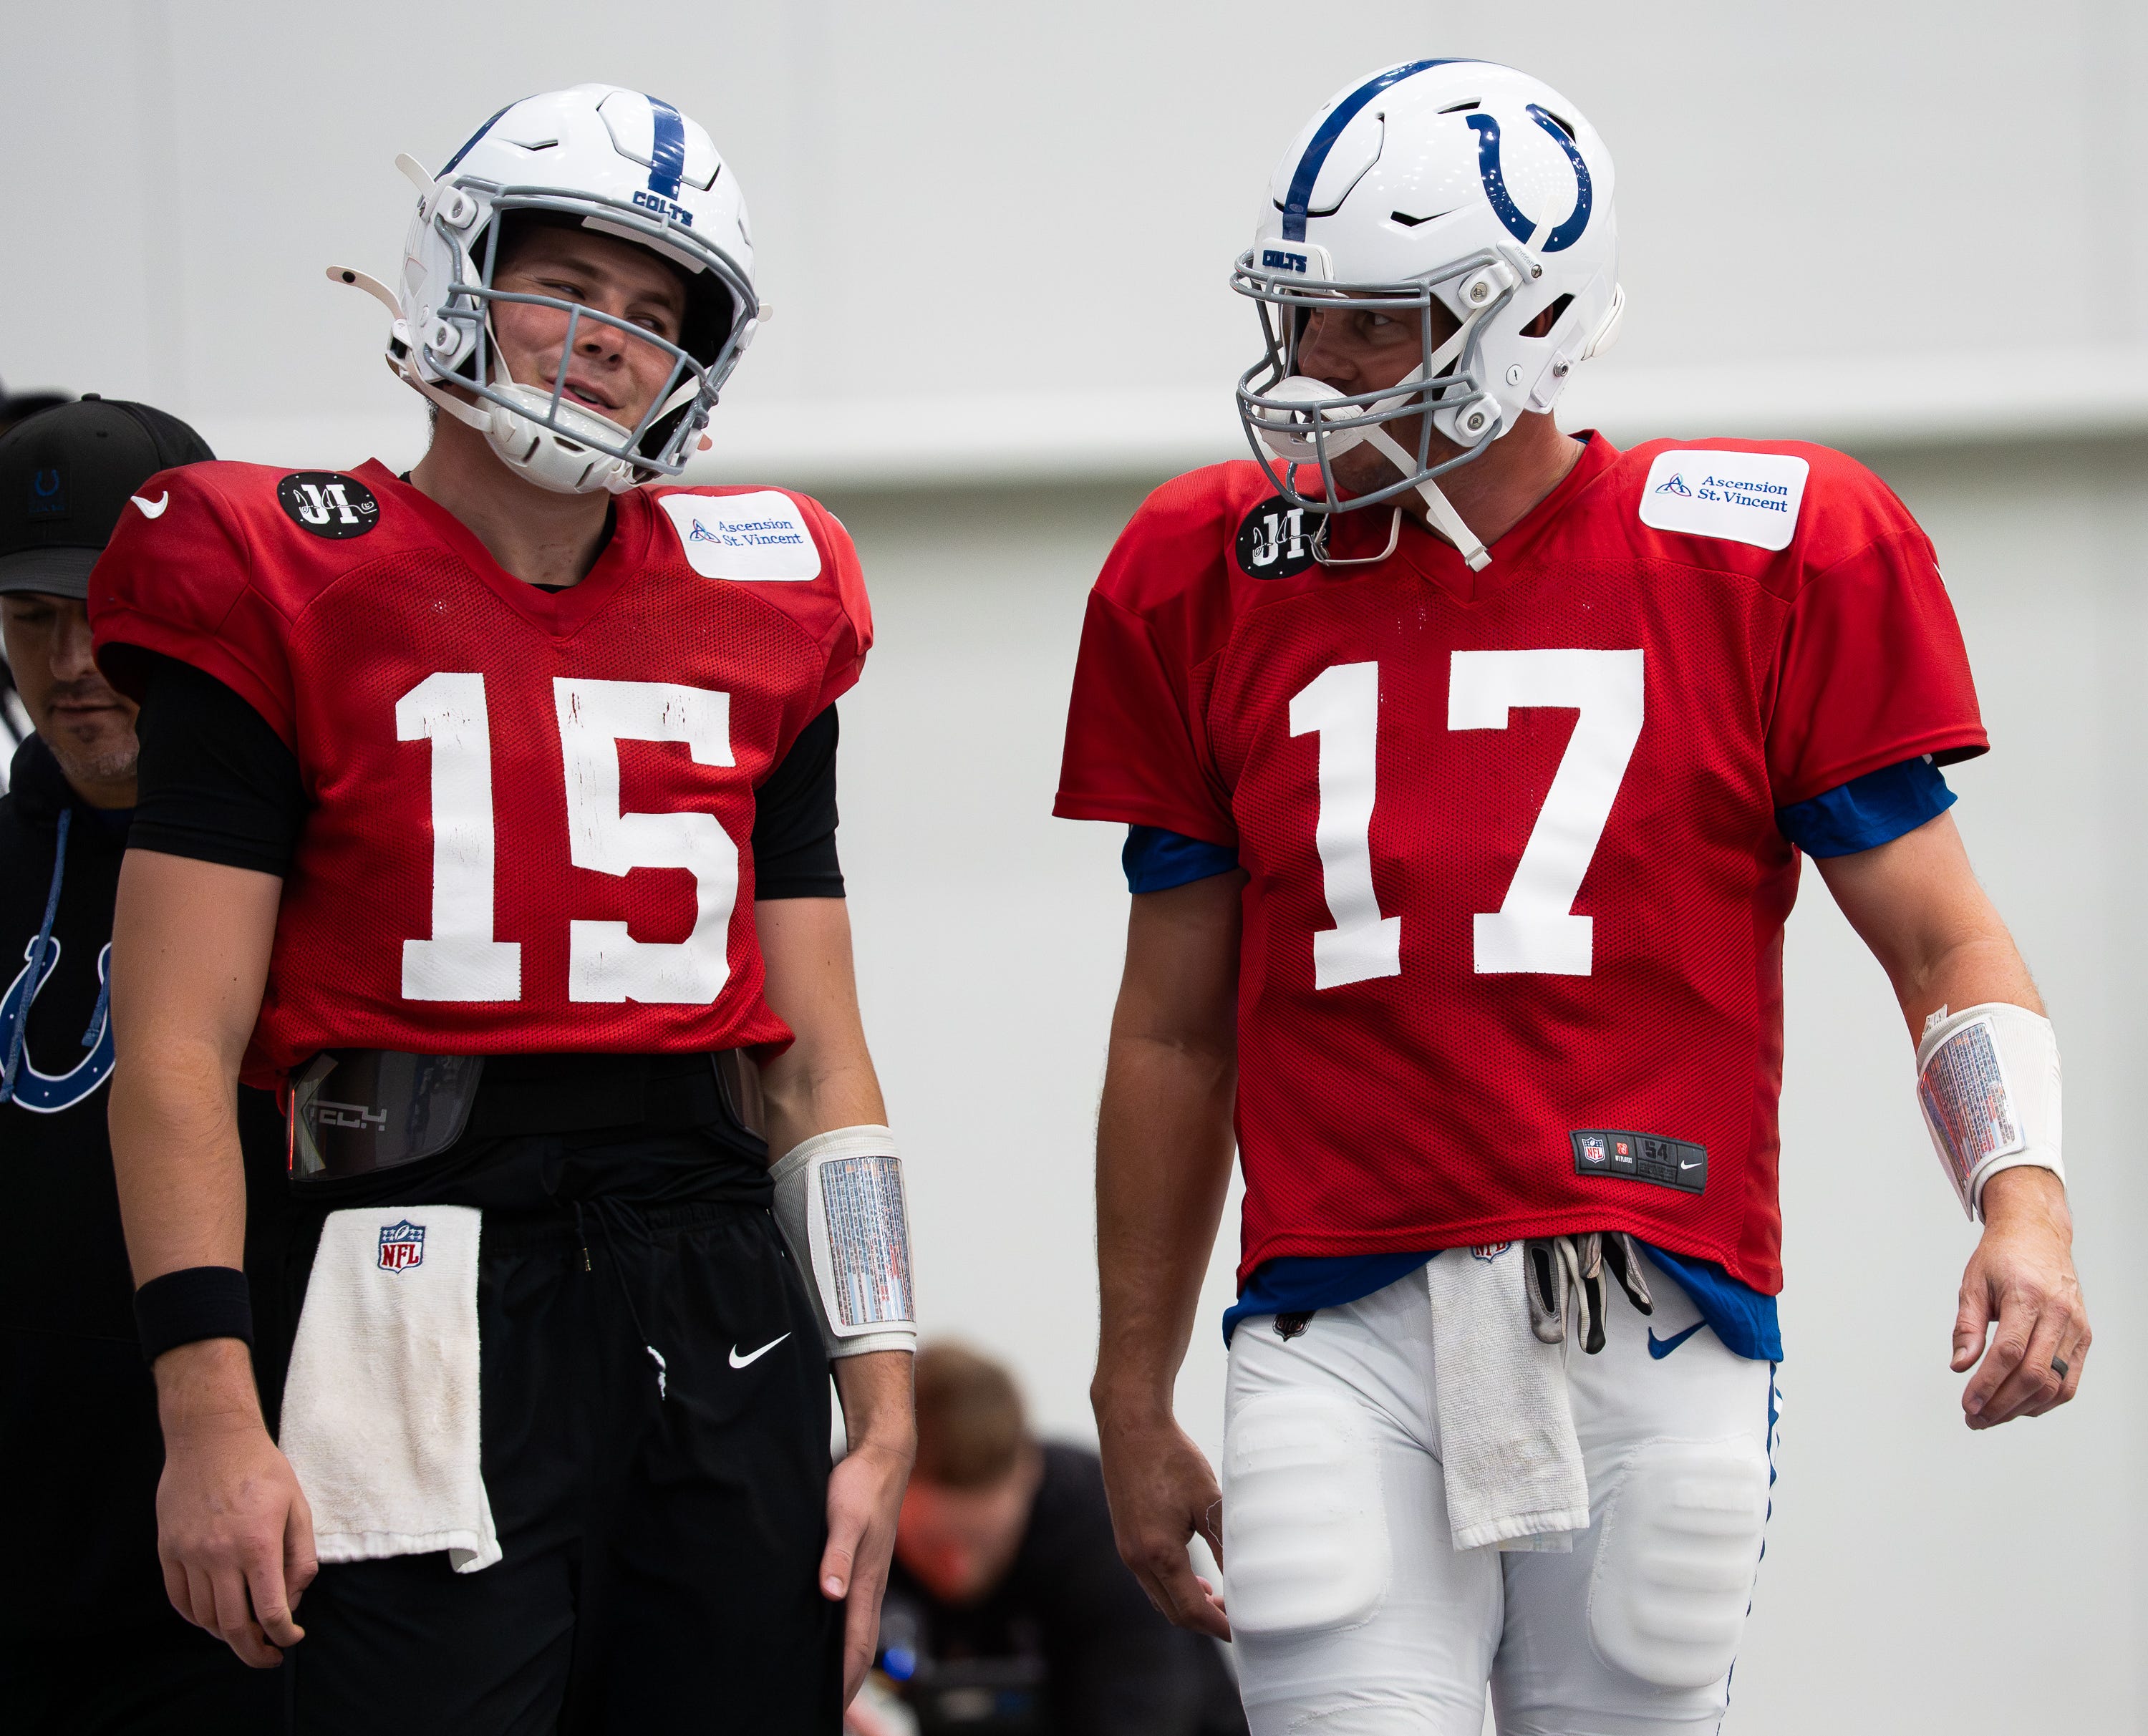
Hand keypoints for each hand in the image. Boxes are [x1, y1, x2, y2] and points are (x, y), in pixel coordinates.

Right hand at [154, 1343, 315, 1666]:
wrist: (211, 1438)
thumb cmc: (262, 1469)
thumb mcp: (297, 1505)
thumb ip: (301, 1555)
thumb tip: (295, 1597)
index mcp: (258, 1544)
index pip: (270, 1610)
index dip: (283, 1634)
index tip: (291, 1639)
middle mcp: (220, 1555)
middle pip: (233, 1625)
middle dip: (254, 1650)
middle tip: (267, 1657)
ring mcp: (189, 1554)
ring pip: (204, 1617)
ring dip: (225, 1635)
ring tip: (244, 1634)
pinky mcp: (168, 1550)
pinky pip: (179, 1599)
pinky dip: (196, 1618)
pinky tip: (212, 1618)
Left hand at [822, 1435, 911, 1702]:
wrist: (881, 1458)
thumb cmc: (862, 1486)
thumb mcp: (844, 1516)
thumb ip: (838, 1554)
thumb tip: (832, 1592)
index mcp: (867, 1583)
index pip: (857, 1646)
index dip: (844, 1681)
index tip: (829, 1709)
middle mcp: (869, 1587)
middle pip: (859, 1647)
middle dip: (846, 1683)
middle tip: (826, 1711)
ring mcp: (866, 1577)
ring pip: (856, 1631)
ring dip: (843, 1662)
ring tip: (823, 1686)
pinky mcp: (860, 1565)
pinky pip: (851, 1612)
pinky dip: (840, 1635)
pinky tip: (822, 1636)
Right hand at [1095, 1404, 1229, 1639]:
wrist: (1130, 1424)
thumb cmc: (1170, 1456)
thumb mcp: (1206, 1500)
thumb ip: (1223, 1543)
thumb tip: (1244, 1577)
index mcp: (1158, 1553)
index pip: (1191, 1610)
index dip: (1219, 1626)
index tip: (1242, 1630)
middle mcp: (1136, 1558)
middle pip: (1172, 1611)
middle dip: (1204, 1620)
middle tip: (1235, 1616)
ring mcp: (1126, 1549)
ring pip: (1158, 1596)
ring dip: (1186, 1603)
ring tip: (1216, 1598)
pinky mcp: (1124, 1536)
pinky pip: (1148, 1578)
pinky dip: (1171, 1585)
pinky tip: (1190, 1573)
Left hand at [1952, 1167, 2089, 1428]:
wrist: (2037, 1234)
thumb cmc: (2002, 1257)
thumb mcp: (1973, 1284)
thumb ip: (1967, 1327)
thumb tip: (1960, 1365)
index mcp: (2027, 1297)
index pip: (2009, 1353)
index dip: (1988, 1384)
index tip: (1968, 1404)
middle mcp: (2058, 1314)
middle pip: (2034, 1374)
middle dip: (2002, 1404)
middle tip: (1975, 1417)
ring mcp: (2076, 1327)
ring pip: (2056, 1384)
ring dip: (2022, 1408)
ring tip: (1992, 1416)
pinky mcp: (2084, 1336)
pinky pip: (2070, 1380)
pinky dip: (2045, 1399)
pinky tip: (2019, 1405)